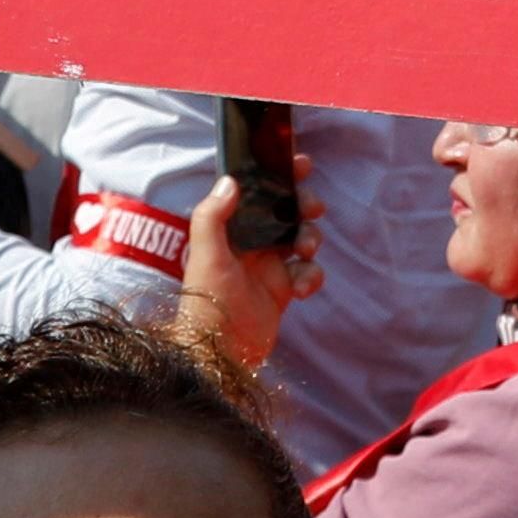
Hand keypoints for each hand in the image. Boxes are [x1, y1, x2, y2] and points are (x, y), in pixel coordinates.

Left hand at [176, 176, 315, 381]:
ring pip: (302, 239)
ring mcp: (269, 266)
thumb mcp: (205, 256)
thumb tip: (231, 181)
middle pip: (287, 212)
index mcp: (230, 230)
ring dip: (310, 240)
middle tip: (312, 210)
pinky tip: (301, 290)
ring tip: (304, 253)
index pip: (256, 193)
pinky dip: (311, 277)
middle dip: (304, 207)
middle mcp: (251, 244)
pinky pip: (308, 272)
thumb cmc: (204, 303)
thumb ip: (212, 217)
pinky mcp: (284, 289)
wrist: (219, 353)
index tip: (300, 164)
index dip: (278, 176)